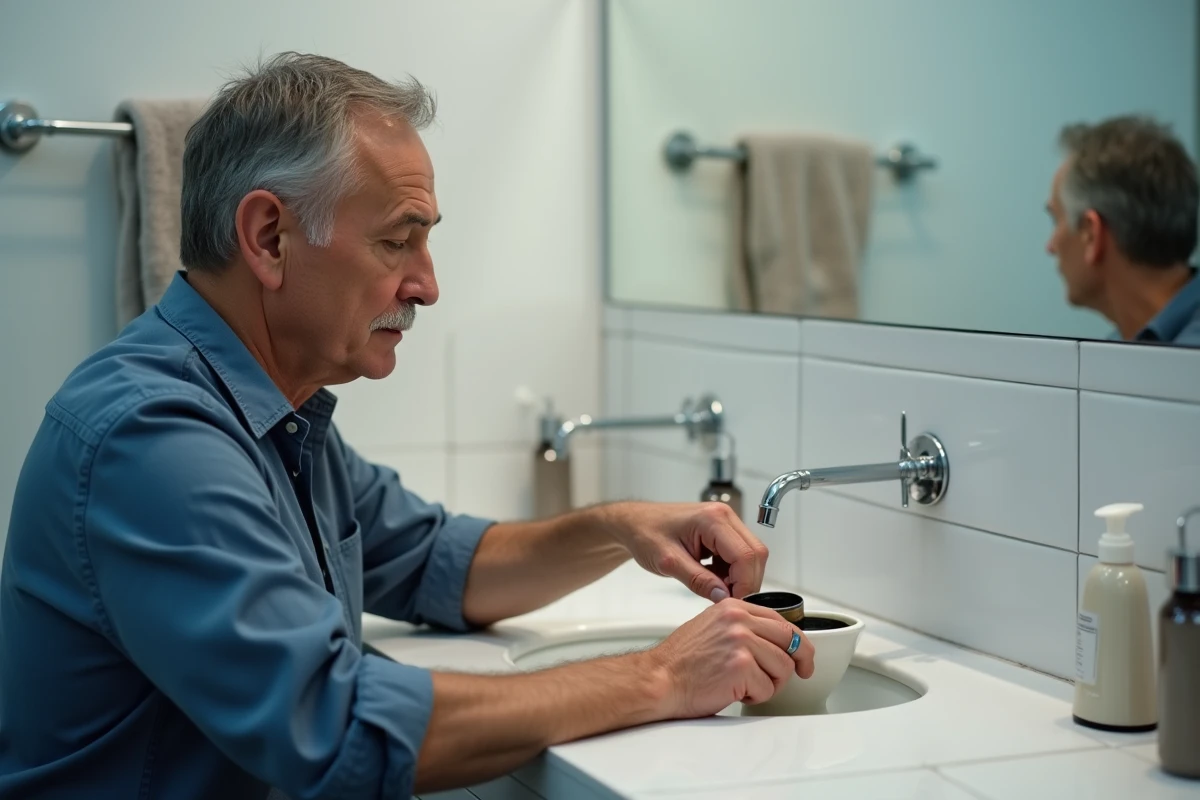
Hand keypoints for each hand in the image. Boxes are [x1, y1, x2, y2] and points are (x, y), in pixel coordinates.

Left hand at [603, 501, 767, 601]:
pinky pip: (739, 555)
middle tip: (725, 599)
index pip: (746, 555)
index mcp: (712, 519)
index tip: (734, 603)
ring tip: (714, 588)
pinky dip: (731, 572)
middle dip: (745, 581)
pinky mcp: (723, 531)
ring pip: (751, 555)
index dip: (745, 584)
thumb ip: (697, 580)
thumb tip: (723, 598)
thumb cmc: (645, 534)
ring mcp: (726, 522)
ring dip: (738, 577)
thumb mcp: (668, 563)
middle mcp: (724, 516)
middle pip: (755, 554)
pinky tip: (712, 578)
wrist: (635, 523)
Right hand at [642, 599, 815, 718]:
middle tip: (799, 674)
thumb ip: (742, 626)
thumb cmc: (681, 661)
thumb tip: (774, 639)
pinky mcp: (742, 667)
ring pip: (783, 667)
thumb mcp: (712, 627)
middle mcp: (739, 620)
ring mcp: (742, 642)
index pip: (781, 621)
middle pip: (790, 641)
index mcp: (733, 607)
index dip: (797, 642)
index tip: (802, 655)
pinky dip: (755, 697)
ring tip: (746, 685)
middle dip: (797, 663)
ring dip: (769, 683)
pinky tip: (735, 692)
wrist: (659, 679)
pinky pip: (768, 688)